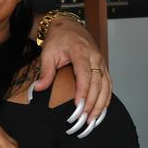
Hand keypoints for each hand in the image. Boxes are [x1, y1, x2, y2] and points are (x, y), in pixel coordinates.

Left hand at [34, 18, 110, 133]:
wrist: (68, 26)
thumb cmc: (58, 39)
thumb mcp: (48, 52)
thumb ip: (45, 71)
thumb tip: (39, 88)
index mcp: (81, 52)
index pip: (85, 74)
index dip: (84, 91)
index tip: (79, 105)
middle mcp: (95, 57)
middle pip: (98, 83)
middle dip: (92, 103)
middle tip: (84, 119)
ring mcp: (101, 62)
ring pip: (106, 86)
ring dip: (101, 105)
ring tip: (93, 120)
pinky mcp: (103, 67)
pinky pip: (108, 85)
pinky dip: (106, 99)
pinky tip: (101, 111)